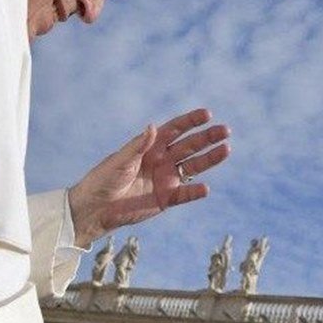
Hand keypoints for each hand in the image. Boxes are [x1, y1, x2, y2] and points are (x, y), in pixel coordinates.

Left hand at [67, 108, 230, 247]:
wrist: (96, 207)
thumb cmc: (103, 179)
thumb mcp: (120, 160)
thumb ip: (138, 146)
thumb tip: (153, 126)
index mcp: (150, 147)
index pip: (175, 130)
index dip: (191, 121)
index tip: (207, 114)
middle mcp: (162, 160)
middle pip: (190, 146)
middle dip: (207, 137)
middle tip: (225, 130)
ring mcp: (166, 179)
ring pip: (193, 166)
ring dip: (210, 159)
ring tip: (226, 150)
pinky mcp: (166, 198)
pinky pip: (185, 194)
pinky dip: (195, 192)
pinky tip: (206, 188)